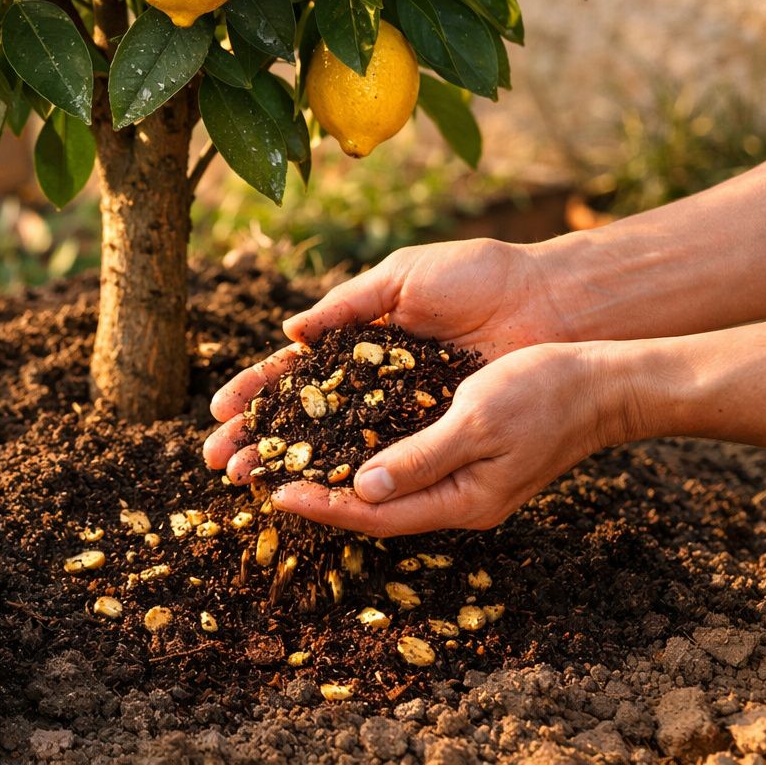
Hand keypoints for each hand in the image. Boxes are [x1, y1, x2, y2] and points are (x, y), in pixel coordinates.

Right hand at [204, 239, 579, 476]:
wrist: (548, 299)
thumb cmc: (478, 277)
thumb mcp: (403, 279)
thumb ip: (347, 306)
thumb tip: (289, 333)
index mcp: (361, 340)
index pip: (294, 372)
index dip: (255, 393)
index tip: (218, 412)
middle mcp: (376, 382)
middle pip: (304, 416)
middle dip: (259, 438)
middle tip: (217, 462)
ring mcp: (406, 410)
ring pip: (335, 443)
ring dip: (290, 462)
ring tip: (247, 479)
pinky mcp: (439, 430)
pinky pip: (388, 457)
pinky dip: (350, 473)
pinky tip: (315, 488)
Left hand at [271, 342, 625, 536]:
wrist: (604, 382)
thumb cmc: (545, 394)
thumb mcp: (477, 421)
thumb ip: (421, 457)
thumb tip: (363, 487)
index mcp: (462, 501)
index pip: (377, 516)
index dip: (325, 506)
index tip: (276, 492)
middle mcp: (457, 497)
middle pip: (374, 506)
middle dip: (319, 494)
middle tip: (264, 478)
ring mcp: (462, 477)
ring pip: (385, 483)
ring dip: (336, 472)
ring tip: (286, 457)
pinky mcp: (464, 450)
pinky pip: (403, 458)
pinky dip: (366, 449)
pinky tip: (337, 433)